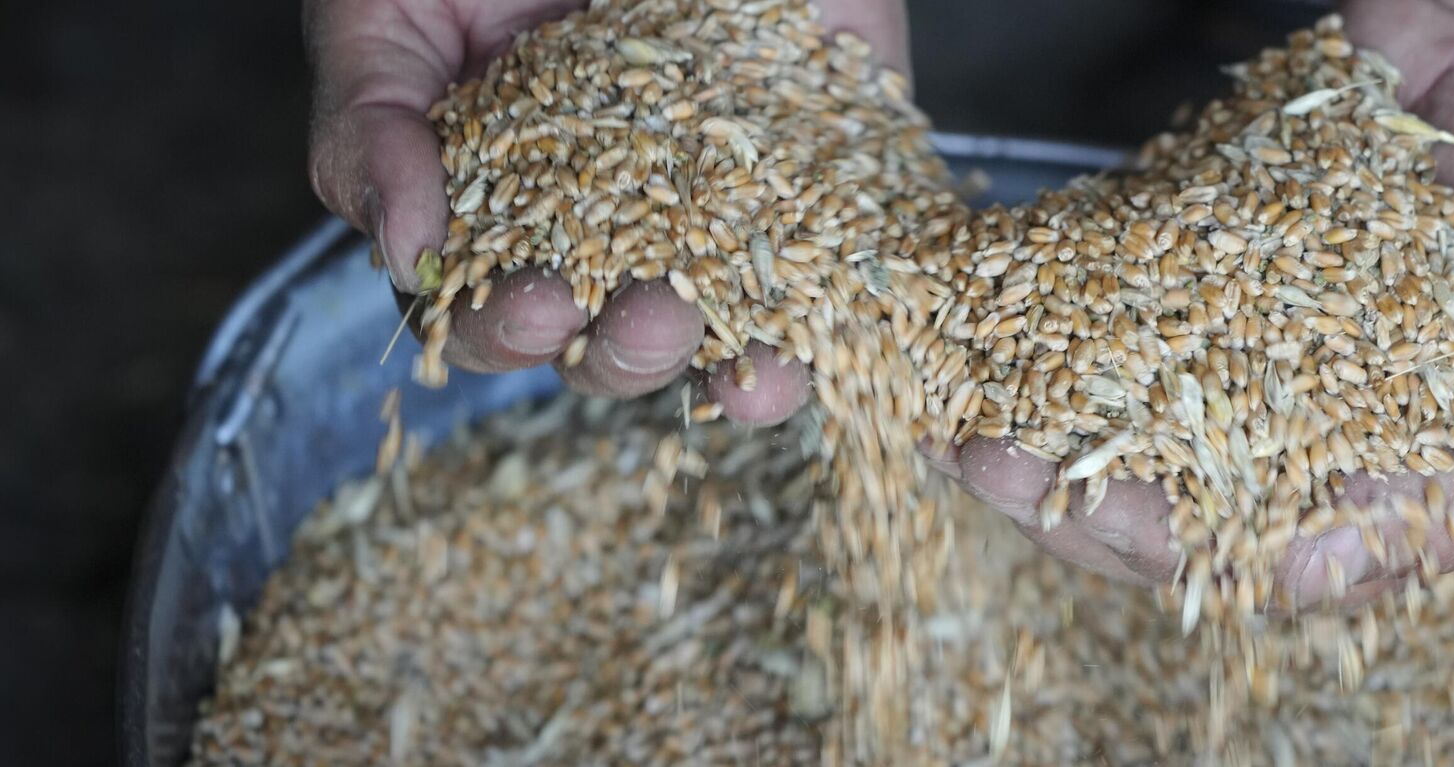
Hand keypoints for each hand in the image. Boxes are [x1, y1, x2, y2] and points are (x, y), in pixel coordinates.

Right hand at [305, 0, 907, 420]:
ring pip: (738, 329)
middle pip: (614, 347)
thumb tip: (412, 258)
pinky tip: (844, 337)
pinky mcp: (830, 167)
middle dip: (626, 354)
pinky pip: (847, 265)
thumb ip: (372, 127)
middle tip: (647, 318)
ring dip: (744, 370)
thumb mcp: (388, 8)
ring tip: (758, 369)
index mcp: (506, 205)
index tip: (535, 302)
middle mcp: (619, 224)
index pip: (498, 315)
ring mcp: (730, 203)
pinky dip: (852, 310)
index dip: (508, 331)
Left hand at [948, 0, 1453, 605]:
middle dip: (1063, 494)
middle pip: (1161, 511)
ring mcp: (1240, 373)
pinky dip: (1035, 347)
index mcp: (1388, 491)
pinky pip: (1101, 337)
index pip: (1253, 559)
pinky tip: (969, 345)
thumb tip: (1341, 572)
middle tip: (984, 457)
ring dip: (1029, 435)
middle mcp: (1302, 448)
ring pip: (1113, 436)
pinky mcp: (1194, 298)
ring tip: (951, 413)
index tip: (1077, 505)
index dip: (1156, 544)